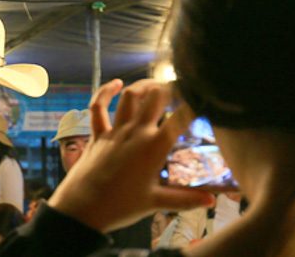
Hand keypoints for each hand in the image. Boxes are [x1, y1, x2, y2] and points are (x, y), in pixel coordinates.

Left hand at [49, 78, 214, 232]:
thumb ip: (186, 199)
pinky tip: (115, 84)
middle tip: (180, 91)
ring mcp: (115, 131)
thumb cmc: (121, 207)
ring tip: (154, 87)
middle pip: (156, 96)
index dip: (195, 103)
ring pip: (130, 96)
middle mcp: (137, 132)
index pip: (181, 118)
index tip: (203, 98)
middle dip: (170, 88)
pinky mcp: (98, 134)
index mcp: (154, 147)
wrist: (82, 211)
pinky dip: (105, 92)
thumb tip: (212, 201)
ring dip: (143, 86)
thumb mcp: (156, 203)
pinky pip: (98, 107)